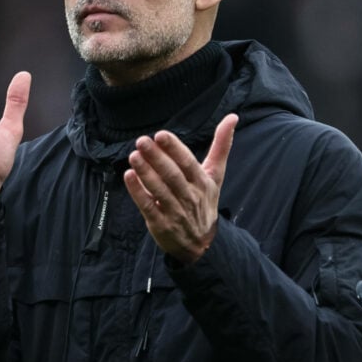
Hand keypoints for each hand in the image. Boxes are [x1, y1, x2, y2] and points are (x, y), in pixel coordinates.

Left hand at [123, 114, 238, 264]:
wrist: (202, 244)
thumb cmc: (205, 202)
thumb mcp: (216, 175)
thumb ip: (221, 146)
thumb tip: (233, 117)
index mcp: (202, 183)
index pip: (188, 163)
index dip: (174, 149)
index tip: (161, 135)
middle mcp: (190, 197)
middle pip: (172, 175)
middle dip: (157, 157)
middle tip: (142, 141)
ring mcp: (175, 212)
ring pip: (159, 190)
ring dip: (145, 172)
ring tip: (134, 155)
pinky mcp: (160, 224)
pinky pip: (148, 206)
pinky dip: (138, 191)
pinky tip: (128, 176)